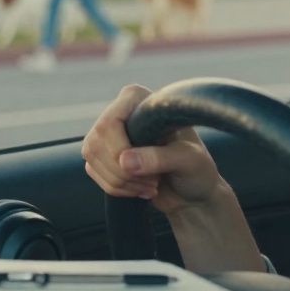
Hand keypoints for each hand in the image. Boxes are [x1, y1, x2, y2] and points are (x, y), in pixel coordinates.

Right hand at [81, 84, 230, 216]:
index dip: (121, 150)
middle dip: (123, 172)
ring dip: (121, 182)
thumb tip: (125, 161)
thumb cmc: (197, 168)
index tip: (149, 170)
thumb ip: (160, 158)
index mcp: (142, 100)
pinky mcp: (103, 154)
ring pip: (92, 159)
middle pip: (96, 143)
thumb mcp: (189, 160)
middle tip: (154, 181)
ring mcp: (109, 133)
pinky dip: (116, 188)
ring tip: (152, 184)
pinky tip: (140, 188)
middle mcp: (121, 111)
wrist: (193, 191)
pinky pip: (93, 172)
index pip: (110, 122)